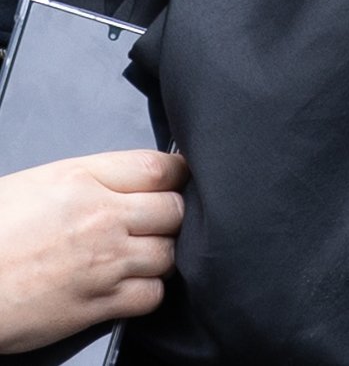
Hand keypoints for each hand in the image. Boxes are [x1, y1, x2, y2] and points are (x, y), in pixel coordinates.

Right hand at [0, 149, 186, 352]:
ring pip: (169, 253)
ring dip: (163, 253)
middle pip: (175, 210)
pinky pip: (151, 296)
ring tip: (145, 251)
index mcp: (86, 179)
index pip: (160, 167)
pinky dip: (150, 290)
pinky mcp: (97, 304)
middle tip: (162, 219)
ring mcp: (104, 262)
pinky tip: (134, 283)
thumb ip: (95, 177)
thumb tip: (132, 179)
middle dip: (174, 214)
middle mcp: (103, 217)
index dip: (180, 173)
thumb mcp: (43, 182)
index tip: (181, 179)